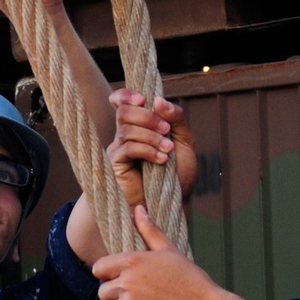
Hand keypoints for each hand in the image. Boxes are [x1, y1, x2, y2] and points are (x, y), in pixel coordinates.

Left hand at [95, 207, 259, 299]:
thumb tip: (138, 209)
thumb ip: (150, 231)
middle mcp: (126, 284)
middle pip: (103, 292)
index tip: (121, 278)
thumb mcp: (170, 251)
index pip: (99, 268)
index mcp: (132, 262)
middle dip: (116, 295)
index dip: (108, 274)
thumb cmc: (190, 279)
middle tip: (137, 296)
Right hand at [107, 90, 197, 209]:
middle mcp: (124, 134)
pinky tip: (162, 160)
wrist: (173, 204)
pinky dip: (148, 150)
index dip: (125, 95)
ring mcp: (118, 149)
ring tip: (168, 150)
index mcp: (138, 125)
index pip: (120, 101)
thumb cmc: (177, 174)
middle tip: (167, 131)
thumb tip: (158, 100)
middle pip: (124, 111)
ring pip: (127, 129)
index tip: (143, 99)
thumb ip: (176, 118)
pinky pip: (128, 147)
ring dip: (152, 137)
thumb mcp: (184, 141)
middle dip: (148, 117)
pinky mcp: (116, 165)